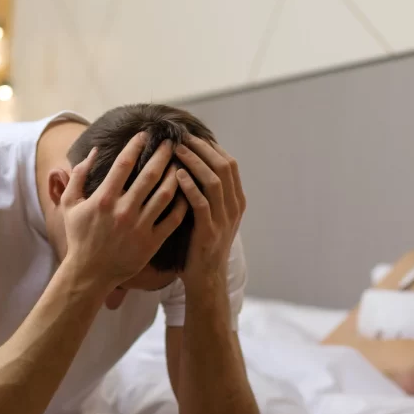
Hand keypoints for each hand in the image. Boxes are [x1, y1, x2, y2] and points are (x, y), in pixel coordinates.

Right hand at [60, 134, 187, 289]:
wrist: (90, 273)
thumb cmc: (80, 237)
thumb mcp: (71, 204)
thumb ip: (78, 175)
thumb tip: (95, 151)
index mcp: (104, 198)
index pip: (124, 163)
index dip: (137, 145)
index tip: (146, 134)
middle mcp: (124, 210)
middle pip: (150, 175)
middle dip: (163, 154)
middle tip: (172, 142)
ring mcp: (140, 226)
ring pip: (166, 194)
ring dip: (176, 175)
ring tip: (182, 163)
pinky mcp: (151, 241)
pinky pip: (173, 219)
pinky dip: (182, 203)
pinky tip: (187, 191)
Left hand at [174, 137, 246, 284]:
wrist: (206, 278)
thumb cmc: (202, 244)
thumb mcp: (212, 215)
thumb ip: (208, 193)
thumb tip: (192, 164)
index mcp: (237, 201)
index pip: (229, 164)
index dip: (211, 147)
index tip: (192, 135)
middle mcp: (234, 208)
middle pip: (224, 167)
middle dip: (203, 148)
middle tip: (183, 137)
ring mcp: (224, 219)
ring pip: (214, 181)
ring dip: (194, 162)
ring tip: (176, 150)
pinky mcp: (209, 231)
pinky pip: (201, 203)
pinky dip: (189, 186)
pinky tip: (176, 174)